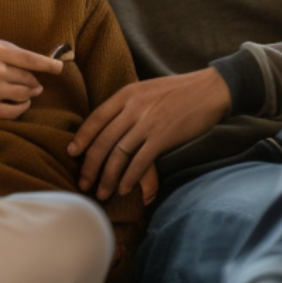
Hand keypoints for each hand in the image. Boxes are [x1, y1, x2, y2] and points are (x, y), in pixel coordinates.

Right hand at [0, 37, 64, 118]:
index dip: (49, 64)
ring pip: (24, 94)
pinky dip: (22, 108)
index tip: (60, 68)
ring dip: (30, 94)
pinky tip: (22, 105)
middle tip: (36, 82)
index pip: (31, 59)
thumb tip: (24, 59)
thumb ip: (1, 49)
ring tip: (31, 93)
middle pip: (28, 77)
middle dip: (34, 80)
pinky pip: (14, 111)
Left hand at [69, 68, 230, 200]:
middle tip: (83, 183)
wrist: (210, 90)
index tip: (72, 153)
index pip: (96, 117)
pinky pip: (139, 162)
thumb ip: (129, 104)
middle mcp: (133, 108)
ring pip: (118, 154)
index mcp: (127, 94)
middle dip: (90, 165)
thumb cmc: (179, 91)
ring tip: (102, 192)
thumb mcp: (147, 90)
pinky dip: (129, 178)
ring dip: (107, 177)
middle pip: (102, 140)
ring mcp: (147, 123)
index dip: (81, 137)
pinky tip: (123, 189)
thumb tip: (110, 125)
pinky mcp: (163, 137)